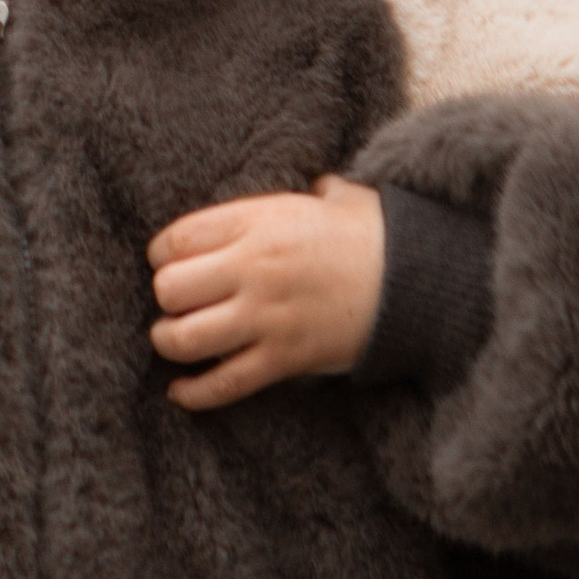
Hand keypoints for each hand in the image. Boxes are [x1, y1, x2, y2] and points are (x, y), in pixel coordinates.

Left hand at [147, 176, 385, 409]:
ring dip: (169, 342)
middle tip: (176, 302)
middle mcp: (255, 268)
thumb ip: (297, 191)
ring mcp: (268, 316)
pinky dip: (194, 393)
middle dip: (165, 299)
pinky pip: (224, 383)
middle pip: (170, 289)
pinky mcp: (285, 358)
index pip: (175, 240)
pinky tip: (179, 392)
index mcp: (259, 221)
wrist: (419, 279)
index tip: (167, 263)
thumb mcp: (329, 195)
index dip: (160, 255)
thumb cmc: (371, 233)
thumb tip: (303, 185)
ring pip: (186, 339)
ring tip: (173, 338)